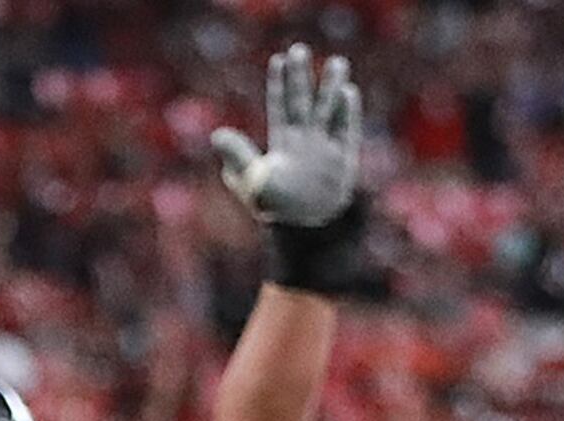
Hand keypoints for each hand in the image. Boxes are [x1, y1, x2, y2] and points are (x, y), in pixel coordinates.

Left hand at [209, 45, 361, 225]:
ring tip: (337, 62)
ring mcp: (325, 146)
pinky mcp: (343, 156)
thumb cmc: (275, 207)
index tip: (278, 59)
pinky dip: (347, 111)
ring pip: (328, 109)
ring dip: (331, 86)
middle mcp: (304, 139)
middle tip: (299, 48)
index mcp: (281, 143)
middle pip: (303, 100)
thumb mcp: (251, 180)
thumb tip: (216, 135)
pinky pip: (346, 128)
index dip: (279, 84)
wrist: (304, 228)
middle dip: (301, 76)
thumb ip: (237, 156)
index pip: (279, 105)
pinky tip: (347, 92)